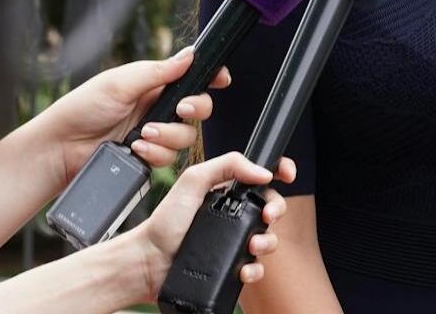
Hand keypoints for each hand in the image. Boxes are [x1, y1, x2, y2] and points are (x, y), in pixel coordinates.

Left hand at [35, 48, 225, 185]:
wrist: (60, 149)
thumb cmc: (80, 109)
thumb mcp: (120, 82)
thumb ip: (158, 71)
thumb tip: (189, 55)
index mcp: (152, 83)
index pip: (191, 77)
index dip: (210, 78)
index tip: (221, 79)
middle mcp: (157, 108)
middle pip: (199, 109)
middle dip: (195, 109)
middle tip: (181, 109)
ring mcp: (154, 134)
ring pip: (186, 137)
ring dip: (168, 135)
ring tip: (142, 134)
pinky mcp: (148, 158)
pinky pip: (169, 158)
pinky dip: (156, 153)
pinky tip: (137, 149)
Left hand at [126, 152, 295, 300]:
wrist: (149, 261)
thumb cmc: (165, 222)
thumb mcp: (193, 181)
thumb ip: (227, 165)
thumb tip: (262, 172)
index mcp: (227, 192)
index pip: (261, 177)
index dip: (279, 173)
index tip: (286, 175)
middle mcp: (234, 215)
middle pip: (271, 208)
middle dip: (277, 210)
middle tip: (267, 215)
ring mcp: (233, 242)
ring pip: (268, 239)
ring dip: (268, 242)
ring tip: (253, 245)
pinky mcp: (231, 266)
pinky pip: (255, 268)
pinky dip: (255, 270)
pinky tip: (245, 269)